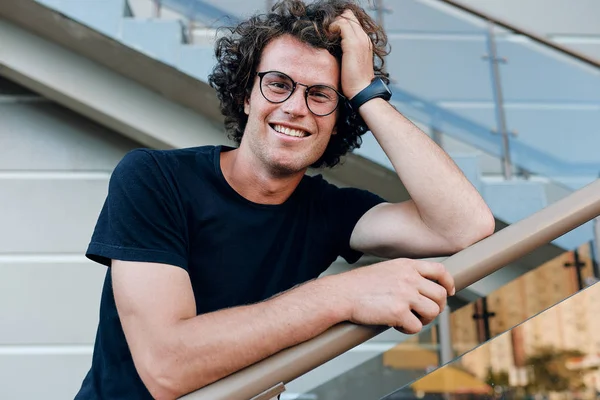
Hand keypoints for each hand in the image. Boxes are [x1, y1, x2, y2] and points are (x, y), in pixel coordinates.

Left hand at [330, 9, 374, 98]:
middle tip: (329, 32)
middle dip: (337, 20)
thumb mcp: (351, 62)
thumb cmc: (354, 80)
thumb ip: (346, 51)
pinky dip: (333, 27)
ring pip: (345, 18)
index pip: (353, 21)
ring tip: (328, 35)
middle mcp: (364, 38)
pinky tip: (329, 37)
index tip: (332, 32)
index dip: (341, 22)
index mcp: (365, 42)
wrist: (361, 90)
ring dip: (334, 23)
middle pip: (349, 16)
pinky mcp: (352, 44)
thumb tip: (334, 45)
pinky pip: (342, 24)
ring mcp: (359, 40)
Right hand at [336, 258, 454, 333]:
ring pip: (433, 312)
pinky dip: (408, 329)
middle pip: (440, 295)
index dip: (448, 283)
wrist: (341, 294)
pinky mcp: (398, 312)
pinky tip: (396, 325)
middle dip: (436, 307)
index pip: (440, 270)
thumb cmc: (359, 285)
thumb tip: (423, 290)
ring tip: (408, 320)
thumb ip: (405, 275)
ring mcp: (405, 295)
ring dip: (424, 320)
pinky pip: (416, 326)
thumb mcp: (386, 270)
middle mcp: (409, 278)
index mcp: (407, 265)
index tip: (449, 292)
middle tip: (423, 313)